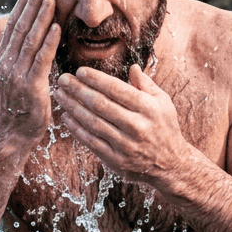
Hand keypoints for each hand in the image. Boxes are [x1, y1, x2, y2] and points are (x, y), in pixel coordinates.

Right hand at [0, 0, 59, 145]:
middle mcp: (8, 63)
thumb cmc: (21, 106)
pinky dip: (49, 42)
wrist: (13, 133)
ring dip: (41, 17)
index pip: (13, 26)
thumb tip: (36, 39)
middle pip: (20, 27)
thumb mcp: (19, 77)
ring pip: (30, 40)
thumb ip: (24, 58)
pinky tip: (56, 27)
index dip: (21, 5)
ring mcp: (18, 74)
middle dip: (31, 4)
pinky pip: (41, 59)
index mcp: (4, 59)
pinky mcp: (31, 86)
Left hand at [54, 64, 195, 185]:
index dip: (95, 79)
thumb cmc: (165, 128)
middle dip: (78, 90)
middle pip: (101, 104)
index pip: (116, 89)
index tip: (80, 71)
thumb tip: (132, 67)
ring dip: (73, 107)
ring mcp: (125, 145)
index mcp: (148, 108)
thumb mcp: (163, 103)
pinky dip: (76, 129)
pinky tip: (66, 117)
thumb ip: (146, 85)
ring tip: (60, 95)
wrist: (171, 165)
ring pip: (93, 122)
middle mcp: (137, 126)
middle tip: (63, 79)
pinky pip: (91, 141)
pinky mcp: (116, 160)